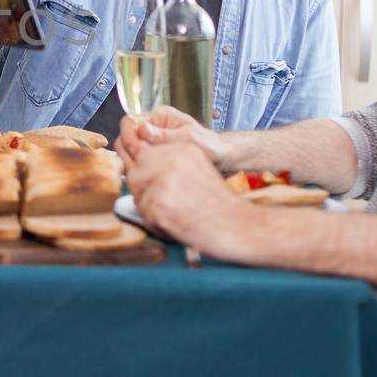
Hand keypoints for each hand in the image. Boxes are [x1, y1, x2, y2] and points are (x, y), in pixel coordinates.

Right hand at [115, 105, 229, 170]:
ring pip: (128, 150)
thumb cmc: (210, 146)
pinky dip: (140, 168)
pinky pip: (137, 161)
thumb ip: (165, 136)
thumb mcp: (189, 139)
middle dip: (130, 150)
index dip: (130, 137)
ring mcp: (151, 142)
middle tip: (142, 163)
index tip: (138, 150)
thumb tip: (142, 130)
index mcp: (159, 116)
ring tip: (147, 170)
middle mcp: (152, 127)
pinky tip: (150, 175)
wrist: (221, 158)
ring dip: (134, 161)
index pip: (130, 122)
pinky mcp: (152, 156)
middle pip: (125, 136)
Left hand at [127, 142, 252, 258]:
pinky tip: (179, 226)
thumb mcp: (198, 170)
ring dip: (151, 211)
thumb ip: (170, 165)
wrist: (241, 227)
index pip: (143, 154)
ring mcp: (164, 183)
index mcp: (182, 149)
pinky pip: (144, 216)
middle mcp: (172, 161)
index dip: (144, 174)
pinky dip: (158, 226)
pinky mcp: (159, 206)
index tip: (153, 188)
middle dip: (144, 192)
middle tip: (166, 207)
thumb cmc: (221, 206)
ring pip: (137, 196)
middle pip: (135, 174)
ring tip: (177, 216)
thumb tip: (137, 167)